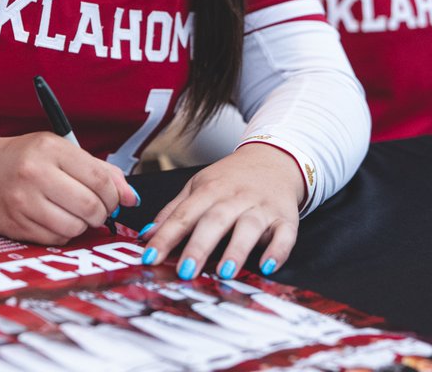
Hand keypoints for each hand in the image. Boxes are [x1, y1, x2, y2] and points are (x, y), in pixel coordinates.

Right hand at [0, 133, 136, 244]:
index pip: (100, 179)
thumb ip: (99, 171)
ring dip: (83, 226)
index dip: (115, 195)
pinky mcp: (14, 225)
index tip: (113, 198)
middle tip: (97, 209)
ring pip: (74, 228)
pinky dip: (63, 234)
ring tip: (75, 213)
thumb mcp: (61, 151)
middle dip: (102, 213)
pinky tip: (56, 219)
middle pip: (90, 207)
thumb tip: (131, 198)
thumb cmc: (27, 159)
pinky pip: (55, 239)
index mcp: (50, 149)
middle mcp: (34, 174)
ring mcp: (22, 201)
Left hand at [137, 142, 304, 279]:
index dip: (165, 236)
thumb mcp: (198, 186)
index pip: (183, 215)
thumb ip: (174, 211)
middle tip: (186, 271)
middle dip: (199, 246)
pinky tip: (267, 266)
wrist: (274, 160)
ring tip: (225, 272)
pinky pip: (284, 235)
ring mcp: (261, 207)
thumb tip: (145, 235)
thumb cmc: (231, 179)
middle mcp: (234, 198)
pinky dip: (277, 251)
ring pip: (249, 227)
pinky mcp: (285, 218)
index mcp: (208, 190)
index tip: (150, 257)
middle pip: (214, 220)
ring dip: (237, 249)